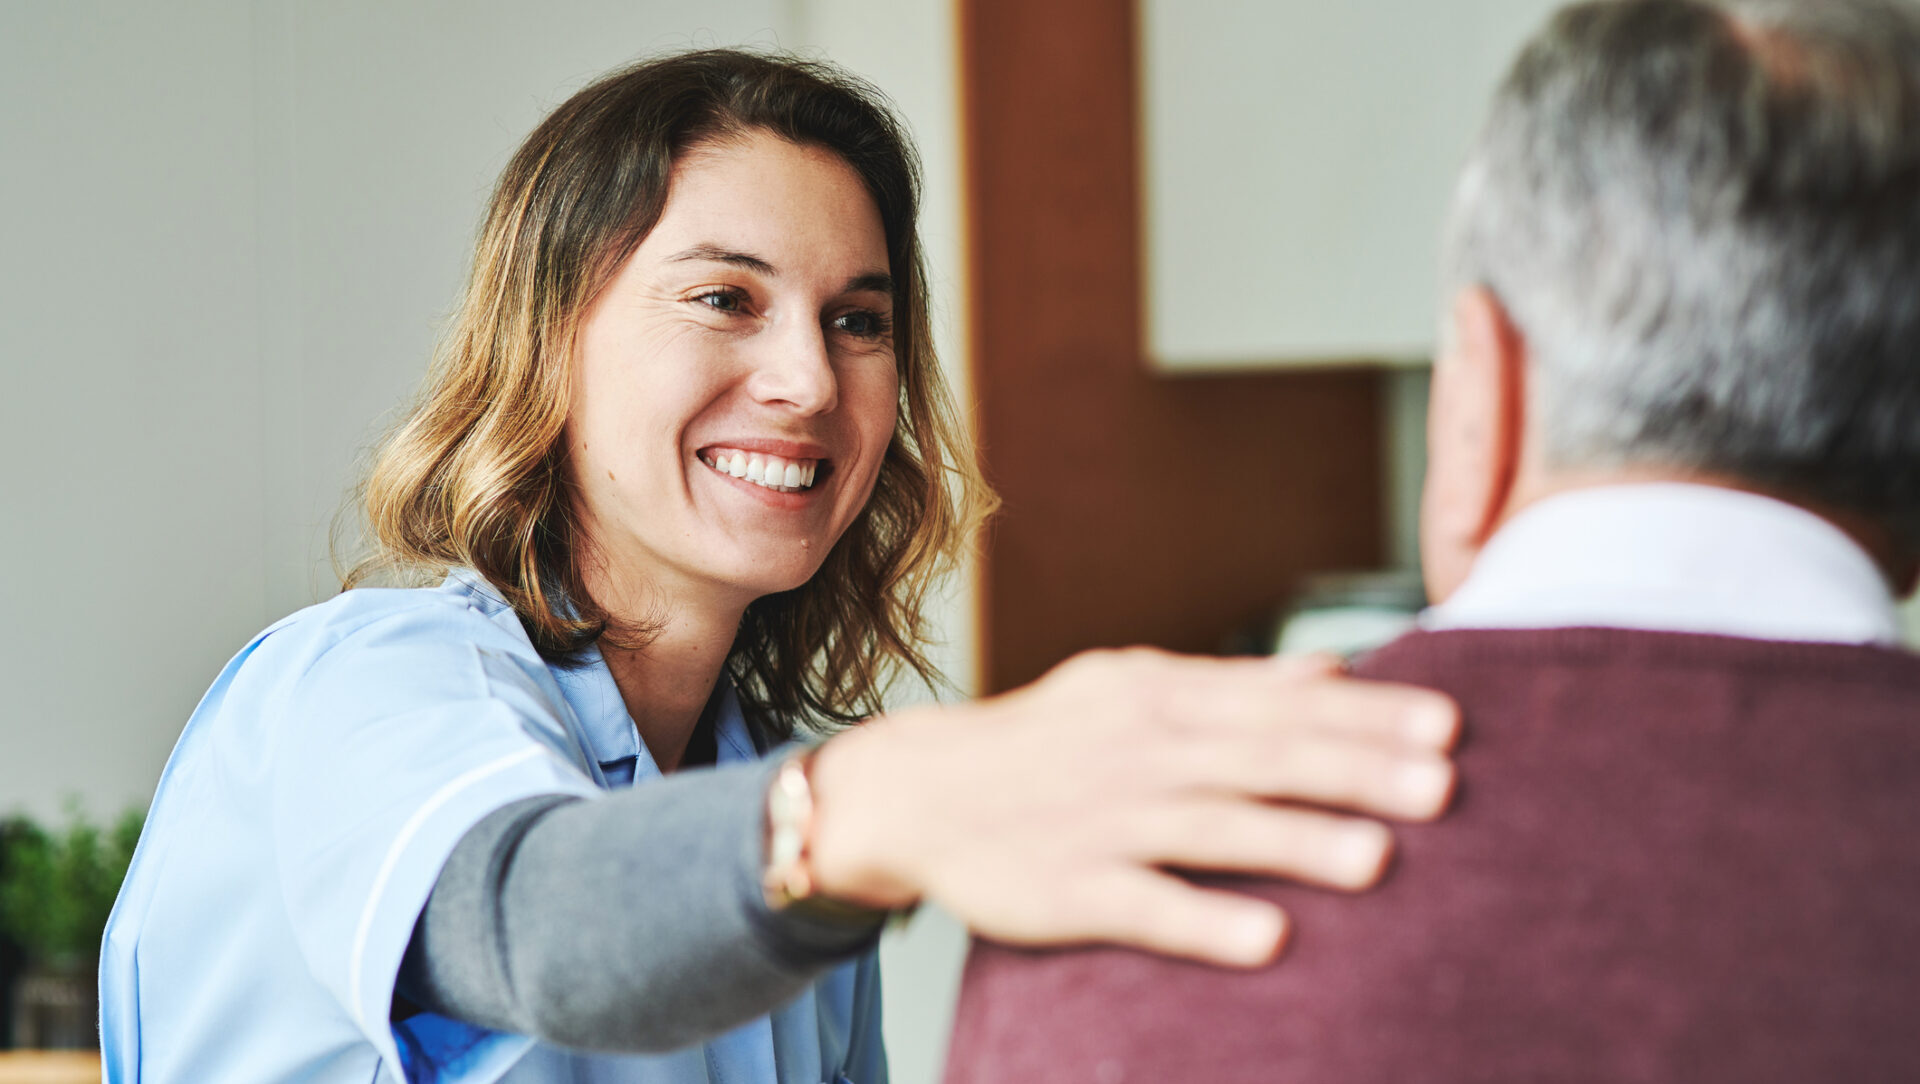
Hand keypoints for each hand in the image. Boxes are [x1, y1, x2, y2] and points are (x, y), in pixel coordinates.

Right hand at [805, 648, 1459, 967]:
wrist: (918, 790)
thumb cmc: (1047, 740)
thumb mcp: (1133, 687)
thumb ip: (1237, 683)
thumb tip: (1339, 668)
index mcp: (1160, 695)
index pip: (1279, 701)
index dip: (1366, 715)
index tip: (1448, 726)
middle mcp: (1138, 750)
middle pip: (1259, 757)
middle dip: (1354, 769)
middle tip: (1444, 786)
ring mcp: (1102, 820)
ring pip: (1211, 827)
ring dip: (1295, 840)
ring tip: (1380, 858)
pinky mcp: (1067, 888)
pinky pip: (1143, 904)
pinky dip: (1204, 919)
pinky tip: (1269, 938)